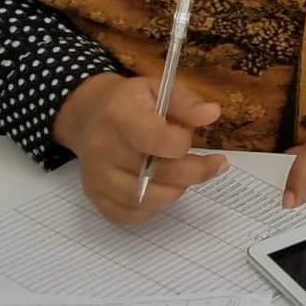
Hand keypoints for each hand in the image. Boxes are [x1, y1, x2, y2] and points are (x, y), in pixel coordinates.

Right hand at [53, 73, 228, 225]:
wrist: (91, 116)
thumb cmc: (132, 102)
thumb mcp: (159, 89)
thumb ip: (187, 103)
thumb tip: (212, 113)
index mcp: (120, 116)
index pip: (156, 140)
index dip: (182, 143)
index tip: (188, 137)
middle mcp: (103, 149)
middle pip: (156, 175)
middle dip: (194, 172)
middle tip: (213, 164)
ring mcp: (96, 177)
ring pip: (146, 200)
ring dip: (175, 191)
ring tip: (185, 175)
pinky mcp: (95, 196)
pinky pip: (129, 215)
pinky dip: (152, 208)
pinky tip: (162, 189)